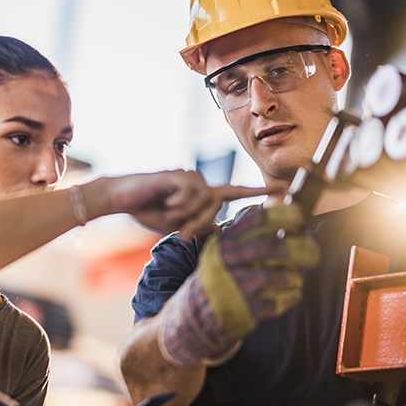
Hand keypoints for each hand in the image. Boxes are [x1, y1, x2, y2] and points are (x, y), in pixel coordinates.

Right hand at [105, 170, 278, 237]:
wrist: (122, 198)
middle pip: (217, 203)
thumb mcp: (177, 224)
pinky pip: (190, 192)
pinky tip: (165, 200)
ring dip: (186, 213)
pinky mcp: (178, 173)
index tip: (282, 189)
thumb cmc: (149, 210)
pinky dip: (178, 202)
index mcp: (202, 195)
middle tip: (181, 231)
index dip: (259, 191)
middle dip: (200, 220)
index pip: (235, 192)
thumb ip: (198, 225)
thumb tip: (220, 231)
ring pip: (204, 199)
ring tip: (168, 212)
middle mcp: (200, 182)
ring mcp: (189, 176)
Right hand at [157, 203, 319, 365]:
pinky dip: (289, 296)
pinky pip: (277, 300)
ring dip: (293, 276)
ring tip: (296, 278)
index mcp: (225, 242)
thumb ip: (248, 232)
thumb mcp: (225, 249)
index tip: (300, 218)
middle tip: (315, 252)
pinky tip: (290, 294)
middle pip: (272, 248)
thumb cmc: (220, 275)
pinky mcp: (244, 310)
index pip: (257, 220)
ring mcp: (235, 286)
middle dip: (300, 248)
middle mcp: (228, 261)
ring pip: (276, 275)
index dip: (283, 215)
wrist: (198, 313)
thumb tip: (286, 211)